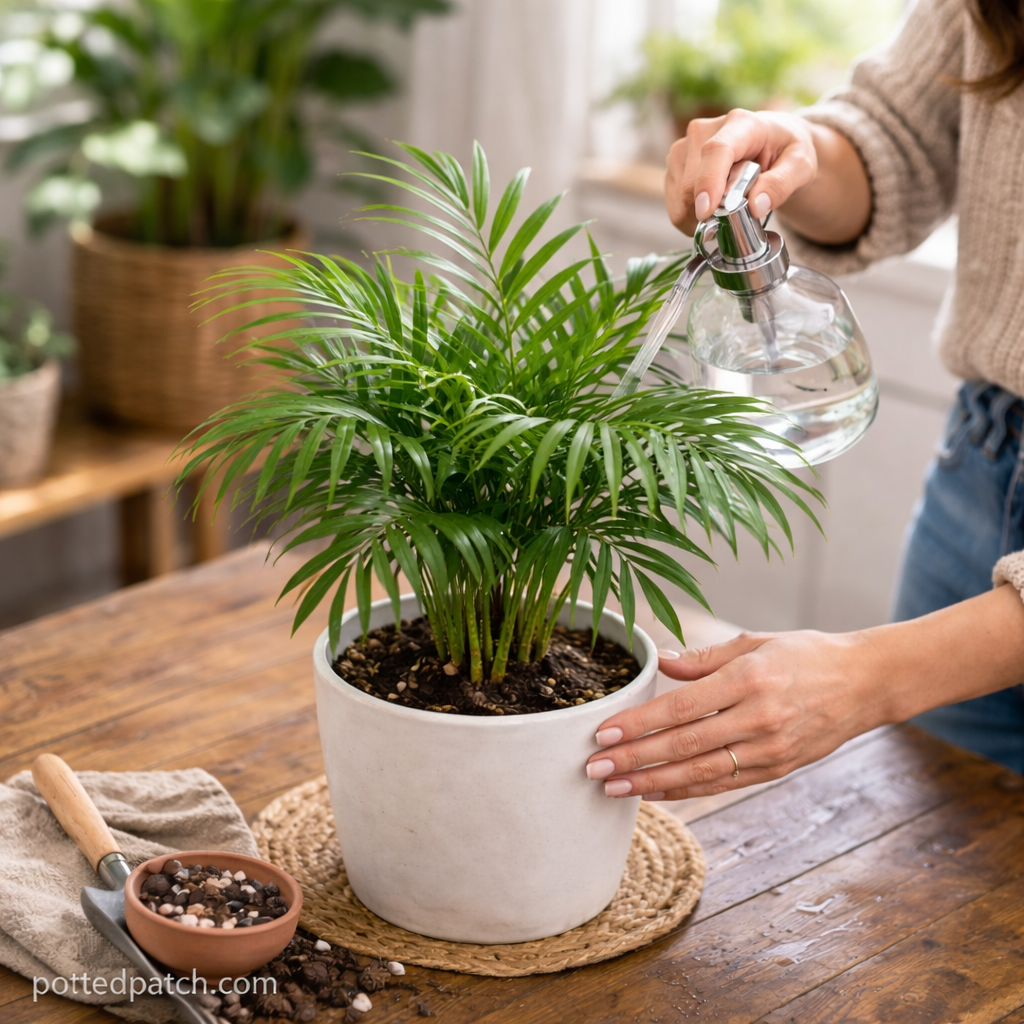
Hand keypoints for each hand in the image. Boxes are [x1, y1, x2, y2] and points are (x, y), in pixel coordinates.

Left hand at [585, 630, 887, 800]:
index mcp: (749, 679)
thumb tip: (659, 660)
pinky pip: (724, 783)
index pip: (681, 708)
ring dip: (653, 784)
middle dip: (634, 759)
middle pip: (684, 745)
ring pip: (701, 773)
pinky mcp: (779, 768)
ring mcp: (771, 748)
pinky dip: (687, 790)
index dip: (639, 724)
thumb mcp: (753, 642)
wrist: (864, 682)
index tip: (604, 733)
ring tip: (615, 788)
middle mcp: (759, 718)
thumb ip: (702, 658)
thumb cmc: (803, 654)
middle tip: (595, 769)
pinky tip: (656, 792)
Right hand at [665, 109, 818, 236]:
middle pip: (692, 181)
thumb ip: (782, 184)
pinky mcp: (675, 163)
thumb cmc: (787, 152)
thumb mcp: (801, 167)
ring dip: (697, 216)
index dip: (708, 182)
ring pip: (678, 195)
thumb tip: (755, 206)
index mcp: (741, 124)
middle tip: (734, 219)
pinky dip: (688, 216)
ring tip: (724, 212)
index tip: (706, 212)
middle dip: (708, 211)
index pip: (716, 151)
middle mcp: (705, 130)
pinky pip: (673, 201)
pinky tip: (709, 210)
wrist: (773, 142)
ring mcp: (685, 146)